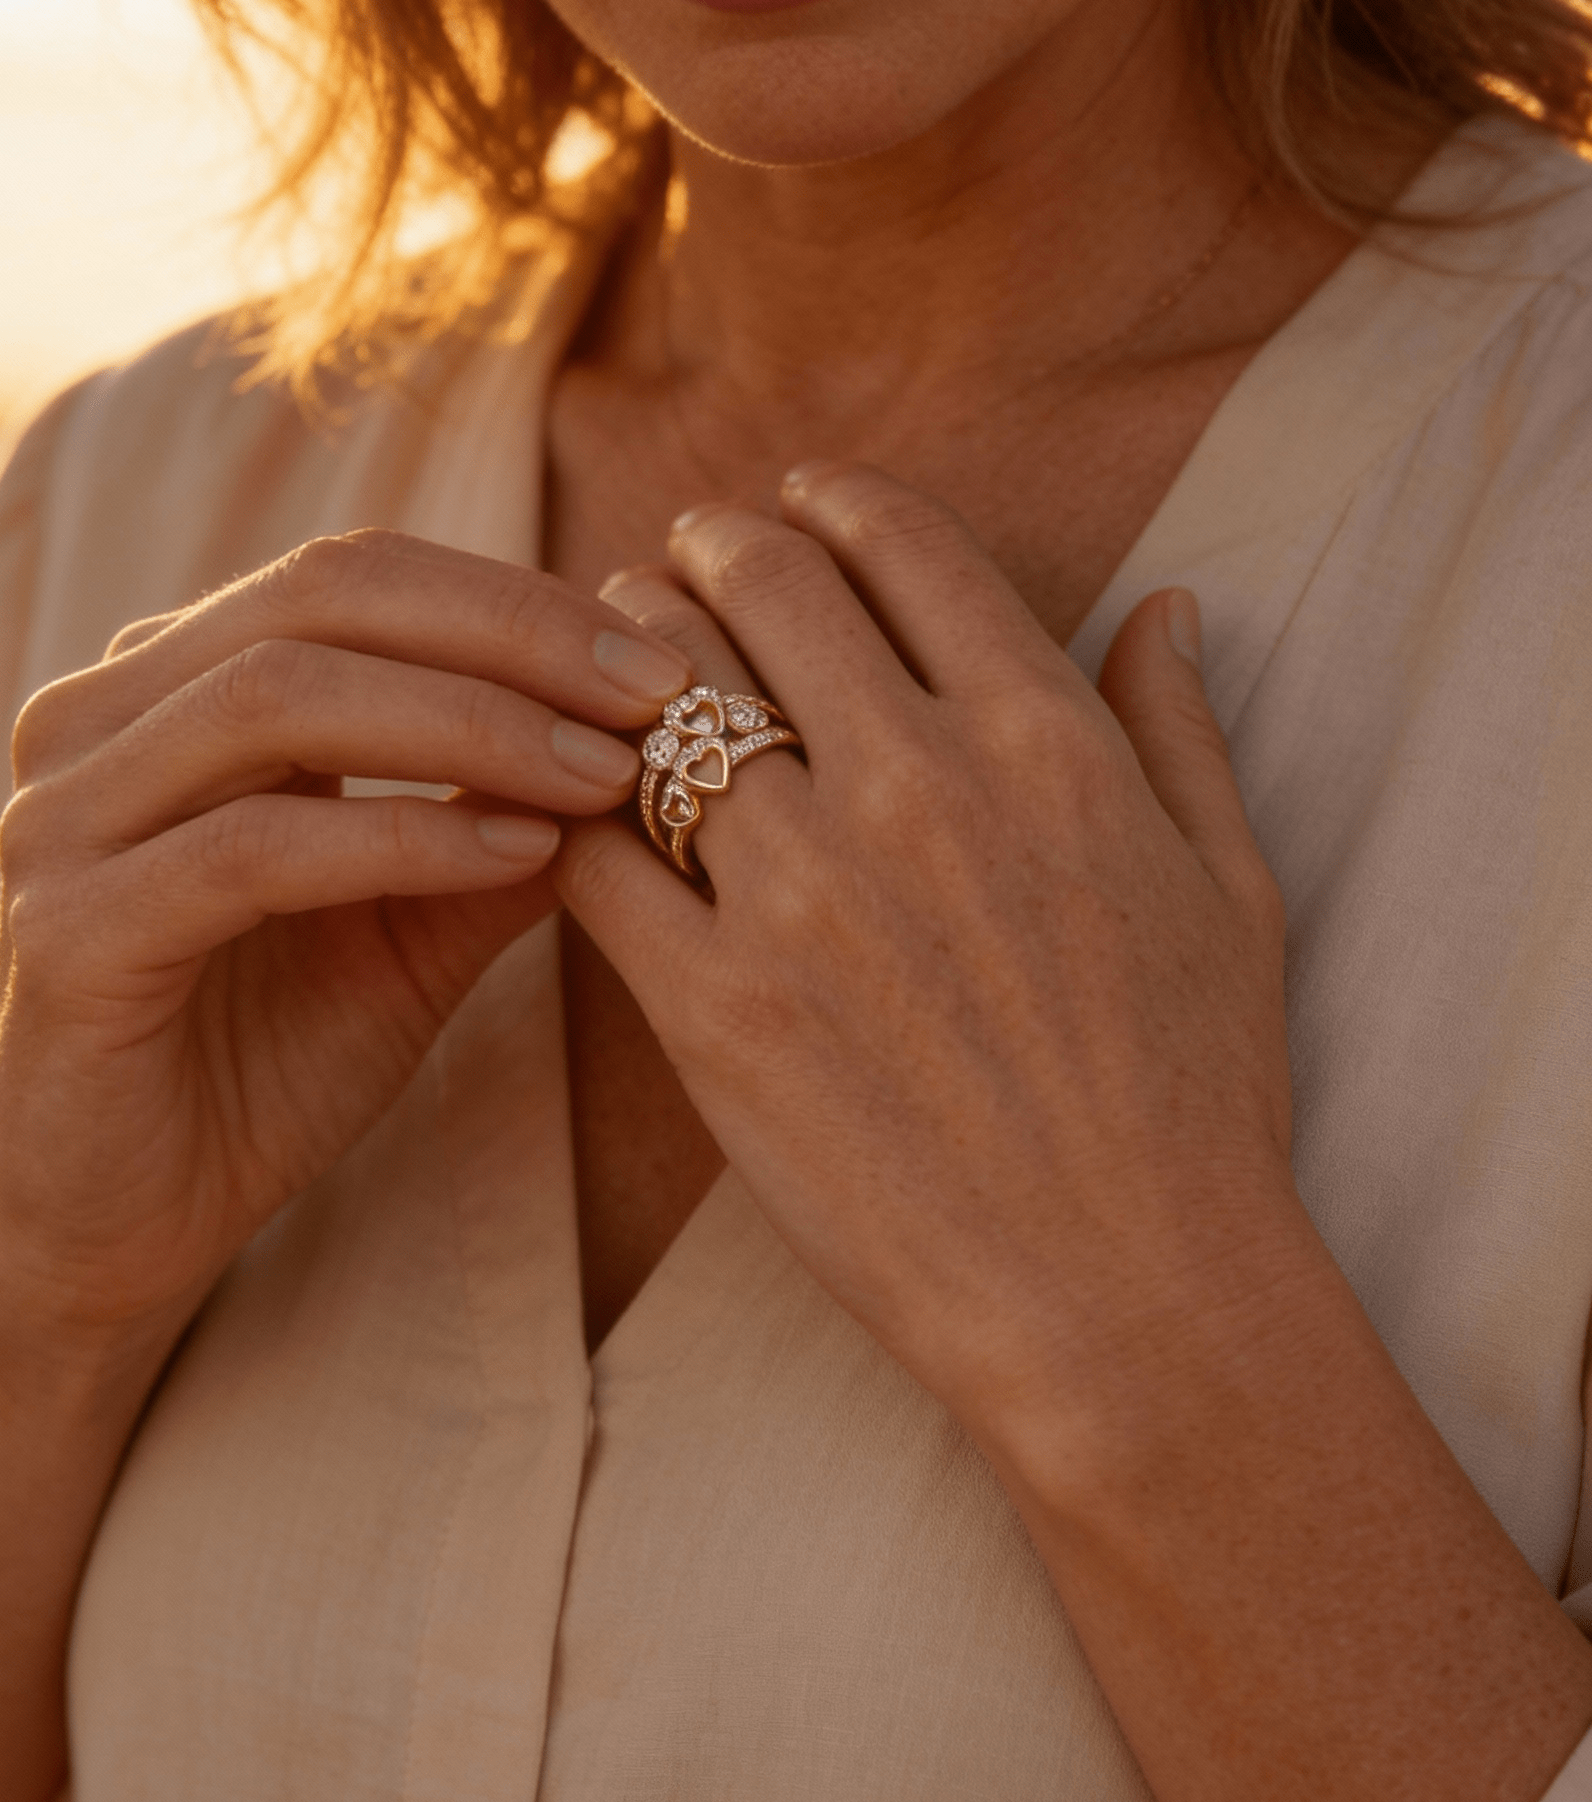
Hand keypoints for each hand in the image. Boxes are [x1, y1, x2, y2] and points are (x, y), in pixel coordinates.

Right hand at [0, 531, 688, 1355]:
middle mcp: (96, 721)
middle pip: (320, 599)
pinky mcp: (67, 932)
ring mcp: (64, 818)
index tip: (660, 665)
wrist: (120, 1232)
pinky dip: (404, 838)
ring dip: (473, 724)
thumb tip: (640, 742)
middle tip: (656, 697)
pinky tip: (520, 857)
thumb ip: (498, 825)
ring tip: (605, 775)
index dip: (515, 603)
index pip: (353, 576)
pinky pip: (254, 849)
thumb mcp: (410, 929)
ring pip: (282, 700)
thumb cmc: (261, 1068)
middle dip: (511, 638)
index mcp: (169, 689)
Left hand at [560, 466, 1591, 1801]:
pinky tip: (570, 798)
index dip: (836, 502)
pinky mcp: (713, 1010)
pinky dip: (571, 806)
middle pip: (764, 590)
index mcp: (1043, 744)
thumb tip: (1165, 607)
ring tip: (605, 647)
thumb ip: (1180, 731)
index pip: (905, 547)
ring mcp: (802, 897)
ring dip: (621, 650)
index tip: (800, 501)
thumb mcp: (1231, 890)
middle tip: (682, 552)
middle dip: (710, 545)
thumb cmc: (1198, 1101)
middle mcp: (915, 788)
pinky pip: (598, 857)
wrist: (1127, 1300)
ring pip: (657, 700)